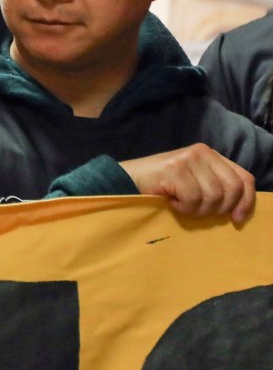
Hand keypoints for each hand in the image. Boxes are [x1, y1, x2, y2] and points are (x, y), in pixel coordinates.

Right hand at [119, 143, 255, 224]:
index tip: (236, 219)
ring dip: (197, 210)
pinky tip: (171, 203)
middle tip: (197, 211)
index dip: (246, 201)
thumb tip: (239, 208)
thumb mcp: (195, 182)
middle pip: (232, 189)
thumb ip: (216, 185)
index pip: (244, 178)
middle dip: (218, 208)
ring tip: (181, 205)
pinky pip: (193, 198)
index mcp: (211, 155)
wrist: (125, 180)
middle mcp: (203, 152)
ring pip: (213, 196)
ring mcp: (188, 158)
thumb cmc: (161, 186)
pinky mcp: (175, 168)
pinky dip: (183, 208)